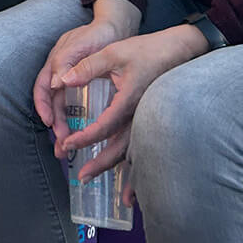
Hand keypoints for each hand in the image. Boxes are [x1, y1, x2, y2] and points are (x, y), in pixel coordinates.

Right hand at [34, 16, 123, 146]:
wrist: (117, 27)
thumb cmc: (99, 33)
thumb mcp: (82, 45)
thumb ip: (66, 62)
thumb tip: (55, 84)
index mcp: (56, 62)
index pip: (42, 87)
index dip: (43, 106)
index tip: (49, 123)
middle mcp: (61, 71)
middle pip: (52, 101)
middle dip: (54, 122)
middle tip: (61, 142)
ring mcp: (73, 76)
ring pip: (64, 105)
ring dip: (64, 123)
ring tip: (69, 143)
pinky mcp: (85, 82)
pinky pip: (75, 103)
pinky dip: (76, 117)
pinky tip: (82, 130)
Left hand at [55, 25, 206, 180]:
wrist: (179, 50)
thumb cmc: (146, 50)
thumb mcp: (113, 53)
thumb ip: (87, 67)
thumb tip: (62, 80)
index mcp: (128, 100)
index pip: (104, 127)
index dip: (84, 138)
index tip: (68, 143)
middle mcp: (140, 115)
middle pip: (121, 148)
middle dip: (101, 164)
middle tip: (83, 176)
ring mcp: (148, 119)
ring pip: (134, 151)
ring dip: (120, 169)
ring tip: (114, 191)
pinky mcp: (152, 119)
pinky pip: (143, 146)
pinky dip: (138, 166)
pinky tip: (136, 185)